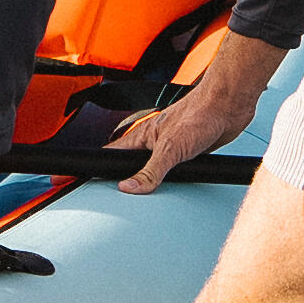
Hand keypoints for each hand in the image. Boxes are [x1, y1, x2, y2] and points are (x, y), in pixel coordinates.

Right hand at [102, 34, 283, 191]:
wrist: (228, 106)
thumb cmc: (199, 115)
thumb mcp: (171, 149)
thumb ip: (150, 171)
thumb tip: (128, 188)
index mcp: (142, 137)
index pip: (109, 155)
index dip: (93, 168)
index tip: (75, 179)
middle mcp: (153, 143)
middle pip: (129, 166)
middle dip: (120, 179)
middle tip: (109, 194)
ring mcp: (170, 148)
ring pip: (152, 170)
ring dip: (150, 182)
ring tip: (140, 196)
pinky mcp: (188, 154)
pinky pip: (174, 172)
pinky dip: (173, 180)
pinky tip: (175, 186)